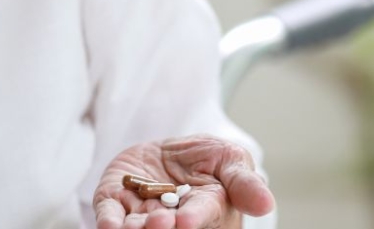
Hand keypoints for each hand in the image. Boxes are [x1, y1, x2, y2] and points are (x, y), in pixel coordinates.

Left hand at [94, 135, 274, 228]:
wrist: (170, 152)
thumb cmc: (207, 160)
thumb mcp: (230, 160)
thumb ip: (243, 181)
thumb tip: (266, 203)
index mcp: (208, 210)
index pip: (202, 215)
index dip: (194, 219)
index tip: (185, 220)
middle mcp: (175, 220)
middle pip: (169, 228)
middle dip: (162, 228)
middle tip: (160, 222)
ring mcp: (143, 214)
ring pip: (137, 228)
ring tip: (138, 225)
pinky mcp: (116, 204)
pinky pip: (109, 217)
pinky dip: (108, 223)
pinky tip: (108, 227)